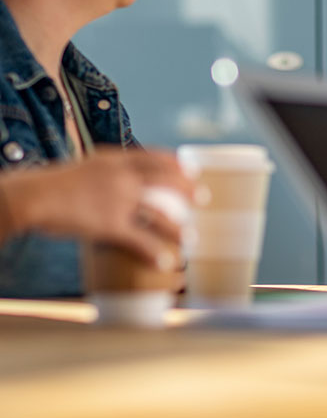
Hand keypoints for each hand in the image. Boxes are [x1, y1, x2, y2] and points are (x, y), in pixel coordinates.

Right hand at [1, 148, 195, 269]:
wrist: (32, 196)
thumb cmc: (54, 184)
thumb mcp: (86, 166)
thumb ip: (107, 171)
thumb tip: (122, 177)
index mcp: (116, 160)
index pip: (155, 157)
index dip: (177, 164)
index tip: (192, 169)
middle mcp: (123, 177)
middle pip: (166, 181)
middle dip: (188, 190)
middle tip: (203, 198)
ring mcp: (119, 200)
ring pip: (159, 214)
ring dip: (178, 227)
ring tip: (191, 238)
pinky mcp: (110, 224)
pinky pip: (140, 239)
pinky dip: (155, 251)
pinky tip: (166, 260)